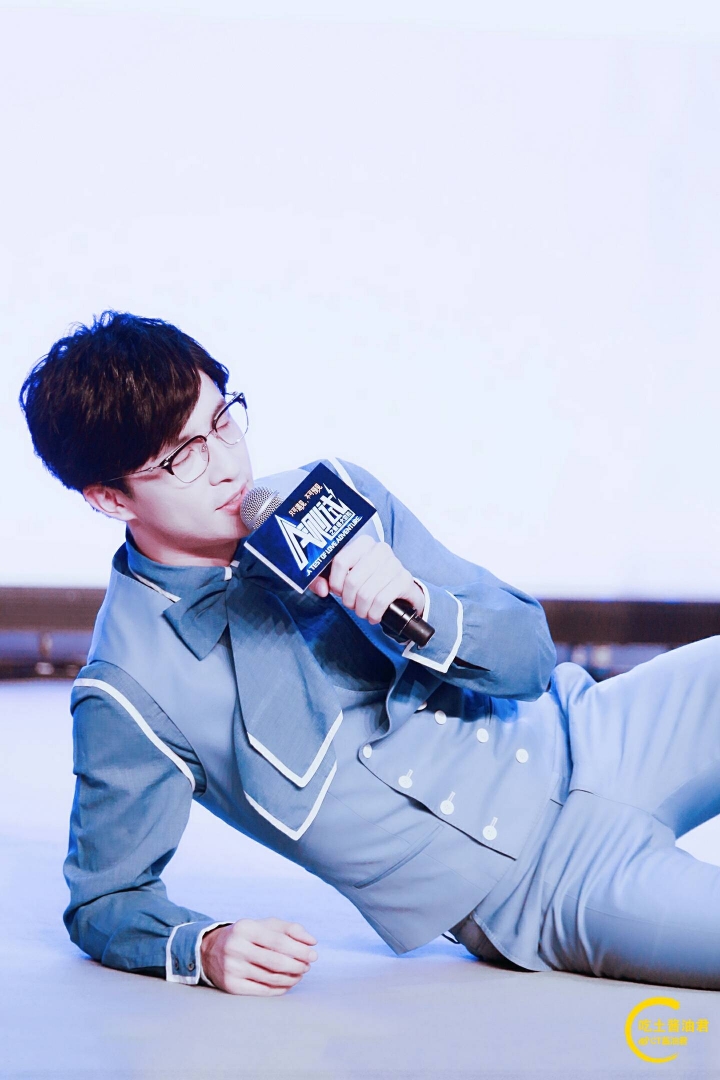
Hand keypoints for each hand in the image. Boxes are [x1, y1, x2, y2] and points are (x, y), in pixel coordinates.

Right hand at [200, 917, 317, 994]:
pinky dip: (280, 988)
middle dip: (297, 966)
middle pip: (275, 962)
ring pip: (270, 978)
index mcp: (245, 928)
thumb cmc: (246, 936)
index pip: (278, 941)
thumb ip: (290, 929)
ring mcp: (232, 969)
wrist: (210, 951)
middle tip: (307, 966)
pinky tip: (288, 984)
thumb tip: (312, 942)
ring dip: (291, 978)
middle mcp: (236, 948)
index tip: (313, 955)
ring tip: (299, 974)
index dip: (299, 950)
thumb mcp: (264, 925)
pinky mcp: (231, 986)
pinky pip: (262, 991)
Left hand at [308, 534, 424, 623]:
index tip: (339, 591)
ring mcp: (395, 564)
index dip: (335, 583)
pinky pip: (381, 601)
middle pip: (352, 580)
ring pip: (366, 593)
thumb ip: (322, 580)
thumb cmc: (368, 582)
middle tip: (352, 604)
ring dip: (361, 609)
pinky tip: (374, 615)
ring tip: (362, 611)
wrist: (401, 592)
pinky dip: (374, 614)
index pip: (340, 562)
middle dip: (348, 600)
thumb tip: (322, 589)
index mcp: (363, 543)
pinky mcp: (404, 580)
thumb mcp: (342, 578)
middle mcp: (380, 549)